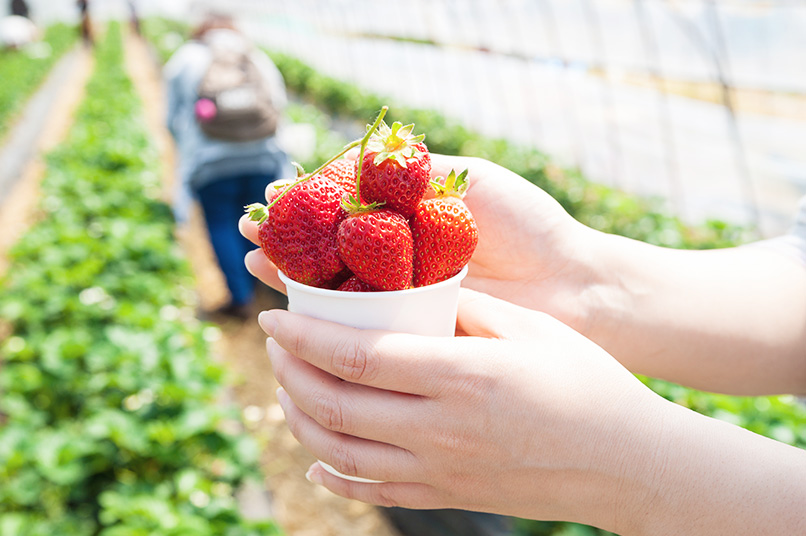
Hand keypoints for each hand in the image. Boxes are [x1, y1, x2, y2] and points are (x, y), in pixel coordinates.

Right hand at [240, 153, 596, 332]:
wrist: (575, 284)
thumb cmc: (529, 224)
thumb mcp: (472, 180)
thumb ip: (417, 170)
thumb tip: (353, 159)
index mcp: (410, 221)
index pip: (341, 211)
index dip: (305, 208)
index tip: (270, 203)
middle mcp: (400, 261)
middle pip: (329, 252)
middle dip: (287, 244)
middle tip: (249, 238)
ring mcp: (405, 301)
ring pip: (335, 291)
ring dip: (292, 280)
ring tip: (255, 265)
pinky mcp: (415, 336)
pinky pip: (362, 328)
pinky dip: (326, 320)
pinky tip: (293, 311)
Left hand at [260, 289, 663, 530]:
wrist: (626, 461)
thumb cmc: (585, 381)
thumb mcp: (526, 327)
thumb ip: (460, 309)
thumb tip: (406, 291)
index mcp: (460, 376)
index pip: (356, 356)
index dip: (303, 335)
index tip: (272, 315)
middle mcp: (440, 430)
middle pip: (334, 406)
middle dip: (290, 372)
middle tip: (277, 345)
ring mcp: (440, 472)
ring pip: (340, 455)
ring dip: (300, 420)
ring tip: (289, 389)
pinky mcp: (448, 497)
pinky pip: (373, 495)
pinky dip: (335, 478)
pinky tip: (318, 463)